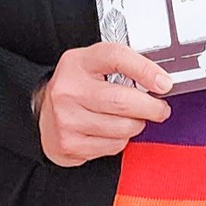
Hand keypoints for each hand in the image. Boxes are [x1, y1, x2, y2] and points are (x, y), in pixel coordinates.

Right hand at [37, 42, 172, 165]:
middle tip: (161, 108)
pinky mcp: (69, 145)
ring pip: (121, 128)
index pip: (117, 58)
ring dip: (137, 124)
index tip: (165, 83)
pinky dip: (121, 140)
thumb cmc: (77, 83)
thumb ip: (124, 65)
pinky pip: (112, 146)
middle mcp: (69, 90)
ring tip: (134, 118)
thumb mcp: (95, 62)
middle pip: (122, 101)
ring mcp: (67, 120)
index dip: (146, 70)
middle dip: (151, 107)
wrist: (40, 110)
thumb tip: (161, 81)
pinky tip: (113, 130)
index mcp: (80, 62)